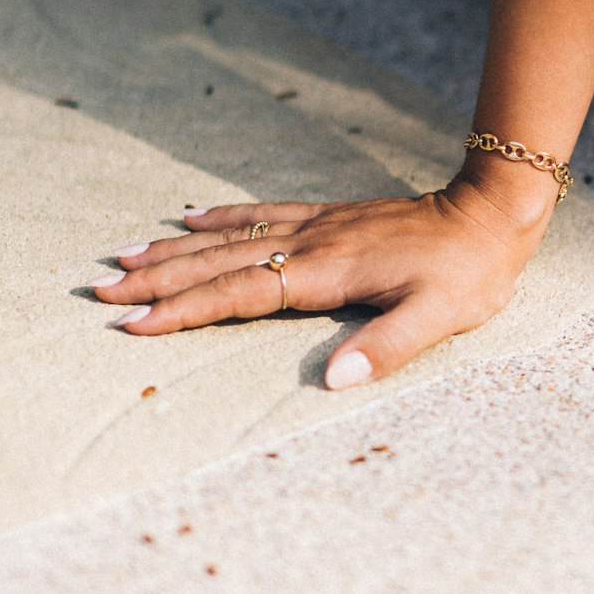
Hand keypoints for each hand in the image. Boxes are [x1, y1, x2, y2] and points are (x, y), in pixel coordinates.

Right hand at [90, 179, 550, 388]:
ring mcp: (317, 226)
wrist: (492, 212)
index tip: (135, 324)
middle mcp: (310, 243)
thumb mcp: (439, 318)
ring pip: (231, 237)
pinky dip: (221, 217)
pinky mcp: (329, 218)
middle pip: (219, 263)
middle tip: (101, 292)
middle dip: (159, 281)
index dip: (185, 311)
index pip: (240, 294)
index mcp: (326, 273)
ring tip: (124, 259)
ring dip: (175, 250)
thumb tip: (333, 381)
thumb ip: (386, 348)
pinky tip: (190, 217)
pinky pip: (261, 214)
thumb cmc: (468, 272)